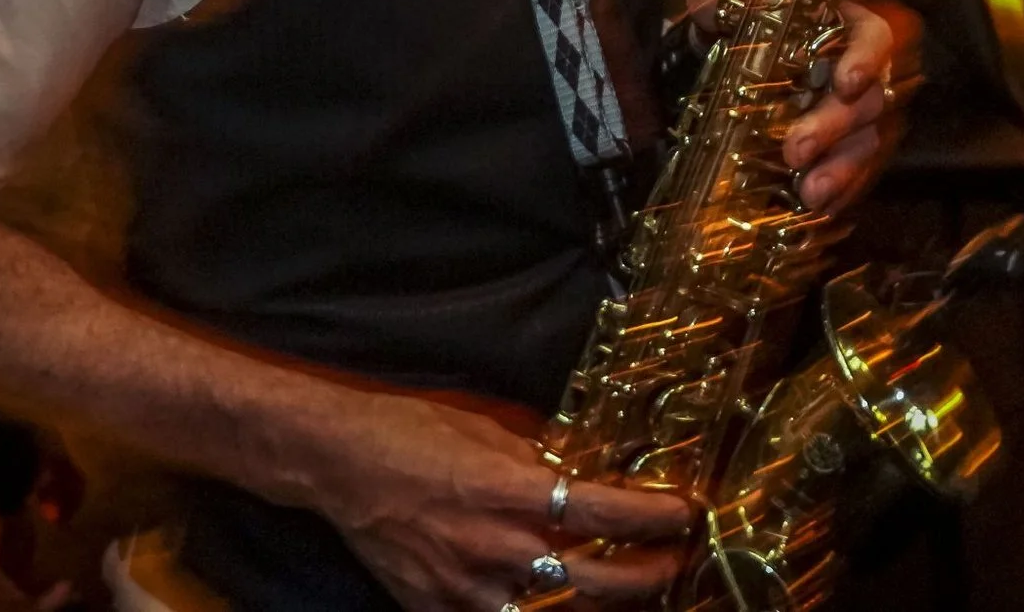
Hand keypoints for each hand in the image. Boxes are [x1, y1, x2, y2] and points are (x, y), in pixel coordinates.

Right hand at [312, 391, 691, 609]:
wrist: (339, 463)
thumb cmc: (412, 431)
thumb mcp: (488, 429)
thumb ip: (540, 457)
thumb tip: (586, 470)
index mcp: (510, 491)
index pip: (603, 513)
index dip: (654, 518)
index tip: (684, 513)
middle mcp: (496, 546)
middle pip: (597, 581)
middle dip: (648, 575)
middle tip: (672, 560)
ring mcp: (469, 589)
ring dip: (603, 604)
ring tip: (629, 589)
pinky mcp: (441, 610)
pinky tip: (557, 603)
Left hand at [687, 0, 922, 213]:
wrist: (717, 70)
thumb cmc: (736, 33)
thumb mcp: (723, 15)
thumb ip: (718, 3)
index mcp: (840, 27)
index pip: (874, 36)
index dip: (868, 57)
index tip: (846, 82)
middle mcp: (857, 73)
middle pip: (868, 100)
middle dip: (834, 127)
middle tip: (795, 150)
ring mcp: (854, 118)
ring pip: (866, 144)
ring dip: (841, 170)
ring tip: (810, 194)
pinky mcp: (843, 154)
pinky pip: (853, 176)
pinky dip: (837, 193)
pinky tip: (815, 209)